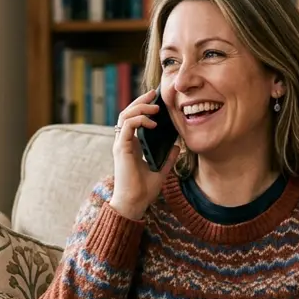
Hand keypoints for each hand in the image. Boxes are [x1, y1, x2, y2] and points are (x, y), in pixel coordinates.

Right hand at [108, 89, 180, 219]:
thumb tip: (177, 147)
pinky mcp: (121, 149)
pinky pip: (127, 126)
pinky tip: (152, 123)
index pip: (133, 120)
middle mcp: (124, 143)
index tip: (156, 101)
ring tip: (154, 108)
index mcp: (132, 146)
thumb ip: (168, 158)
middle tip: (154, 94)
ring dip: (139, 108)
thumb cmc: (143, 191)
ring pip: (125, 116)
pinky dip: (139, 120)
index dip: (143, 108)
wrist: (134, 203)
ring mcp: (121, 145)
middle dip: (140, 101)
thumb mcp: (161, 171)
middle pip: (127, 113)